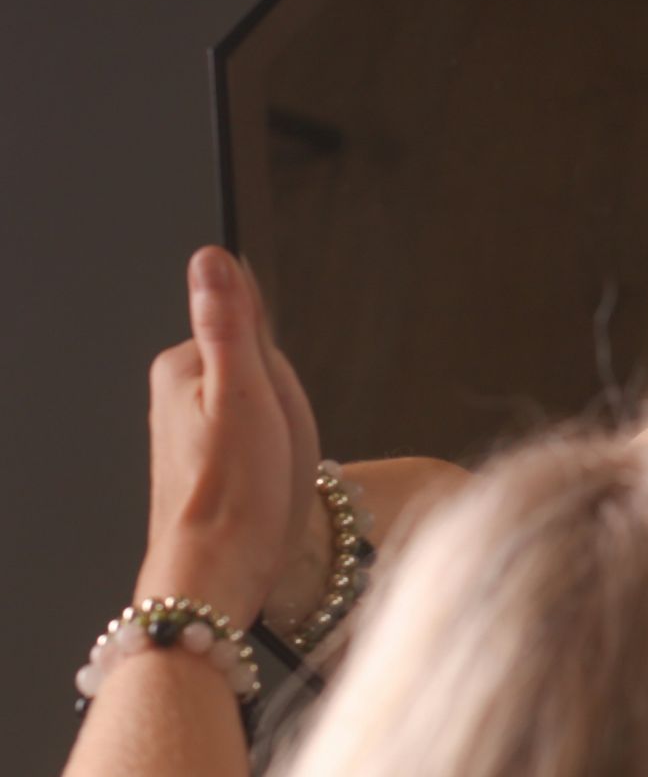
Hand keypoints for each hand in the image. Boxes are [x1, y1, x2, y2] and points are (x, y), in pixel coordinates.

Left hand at [134, 247, 319, 623]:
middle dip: (286, 406)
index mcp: (182, 367)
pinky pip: (258, 441)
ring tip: (273, 472)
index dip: (283, 373)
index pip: (259, 338)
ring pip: (265, 409)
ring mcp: (188, 432)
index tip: (275, 410)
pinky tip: (266, 488)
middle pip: (263, 370)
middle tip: (278, 445)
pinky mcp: (204, 463)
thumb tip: (212, 258)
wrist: (219, 575)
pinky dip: (272, 461)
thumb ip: (230, 322)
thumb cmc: (237, 494)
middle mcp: (175, 395)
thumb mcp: (246, 392)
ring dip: (283, 438)